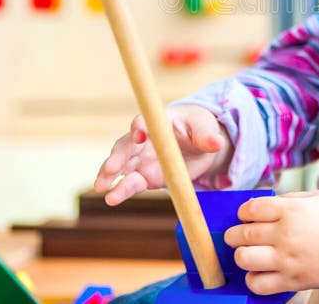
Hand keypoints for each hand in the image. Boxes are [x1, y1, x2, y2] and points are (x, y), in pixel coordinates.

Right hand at [94, 104, 232, 205]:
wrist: (200, 145)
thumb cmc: (200, 128)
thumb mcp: (206, 129)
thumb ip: (208, 136)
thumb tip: (217, 143)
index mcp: (159, 121)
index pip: (145, 121)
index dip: (140, 127)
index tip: (139, 134)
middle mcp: (145, 139)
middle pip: (126, 145)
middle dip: (118, 155)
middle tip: (111, 168)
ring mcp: (142, 158)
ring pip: (122, 166)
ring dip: (110, 175)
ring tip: (101, 187)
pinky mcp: (145, 176)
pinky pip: (131, 183)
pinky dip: (121, 190)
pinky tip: (111, 198)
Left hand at [224, 190, 318, 294]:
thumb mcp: (318, 196)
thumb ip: (290, 198)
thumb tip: (268, 203)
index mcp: (291, 210)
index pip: (250, 208)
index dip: (243, 211)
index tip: (246, 214)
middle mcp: (285, 235)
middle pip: (242, 234)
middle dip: (234, 234)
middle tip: (238, 235)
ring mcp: (287, 260)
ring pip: (244, 259)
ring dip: (241, 255)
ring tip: (248, 253)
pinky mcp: (292, 281)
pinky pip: (258, 284)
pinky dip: (252, 279)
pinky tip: (259, 272)